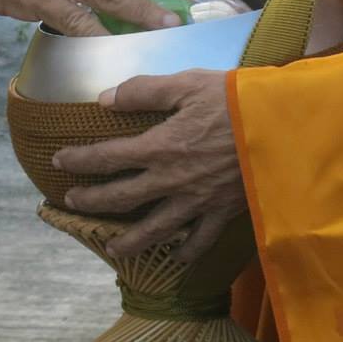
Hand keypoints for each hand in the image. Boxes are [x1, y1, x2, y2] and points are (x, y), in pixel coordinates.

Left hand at [51, 70, 244, 259]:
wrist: (283, 129)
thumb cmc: (236, 100)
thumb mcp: (187, 84)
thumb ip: (145, 91)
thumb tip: (104, 98)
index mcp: (160, 147)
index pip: (108, 157)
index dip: (80, 160)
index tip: (59, 161)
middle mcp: (172, 181)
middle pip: (122, 197)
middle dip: (93, 201)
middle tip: (71, 203)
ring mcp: (197, 202)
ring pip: (155, 229)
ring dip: (129, 240)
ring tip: (111, 248)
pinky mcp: (223, 213)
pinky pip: (200, 240)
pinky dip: (186, 251)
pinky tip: (176, 257)